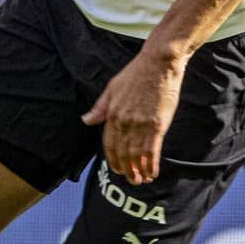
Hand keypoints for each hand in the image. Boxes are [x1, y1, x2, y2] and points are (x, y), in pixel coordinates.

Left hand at [81, 50, 184, 185]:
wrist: (158, 63)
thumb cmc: (136, 73)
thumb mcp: (112, 87)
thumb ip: (100, 107)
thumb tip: (86, 120)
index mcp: (112, 113)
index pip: (108, 144)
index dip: (113, 160)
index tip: (117, 170)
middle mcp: (125, 121)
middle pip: (122, 154)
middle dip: (126, 171)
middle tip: (131, 180)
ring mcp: (141, 124)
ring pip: (136, 156)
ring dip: (138, 172)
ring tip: (141, 181)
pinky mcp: (157, 124)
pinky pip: (152, 151)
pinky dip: (151, 165)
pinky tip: (153, 173)